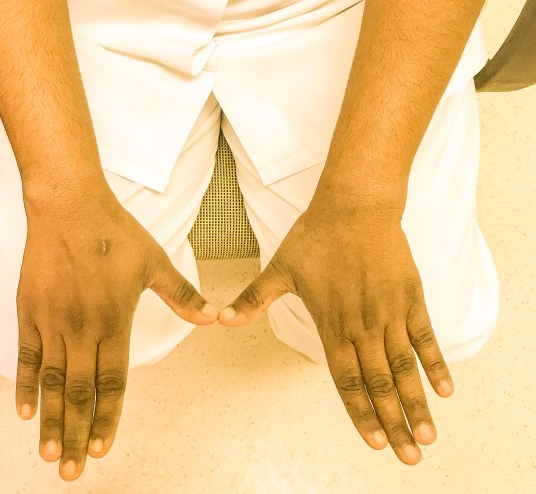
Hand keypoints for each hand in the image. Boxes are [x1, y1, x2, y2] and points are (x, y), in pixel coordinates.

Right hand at [15, 182, 218, 480]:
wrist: (70, 206)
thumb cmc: (114, 232)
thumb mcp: (156, 263)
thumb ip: (182, 296)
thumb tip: (213, 317)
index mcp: (114, 320)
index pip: (112, 382)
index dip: (107, 418)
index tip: (102, 447)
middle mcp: (81, 328)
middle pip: (79, 393)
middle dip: (76, 435)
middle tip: (71, 472)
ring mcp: (52, 321)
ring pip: (52, 382)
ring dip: (51, 420)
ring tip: (49, 454)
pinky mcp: (29, 310)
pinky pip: (27, 356)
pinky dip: (26, 385)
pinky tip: (26, 411)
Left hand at [218, 189, 453, 464]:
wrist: (354, 206)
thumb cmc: (315, 237)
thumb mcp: (279, 269)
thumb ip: (253, 300)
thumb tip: (219, 320)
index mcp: (331, 323)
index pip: (346, 379)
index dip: (360, 413)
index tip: (373, 443)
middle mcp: (363, 325)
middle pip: (380, 383)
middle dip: (393, 423)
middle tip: (408, 458)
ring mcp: (389, 312)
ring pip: (404, 367)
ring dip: (417, 404)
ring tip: (427, 437)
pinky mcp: (410, 297)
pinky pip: (425, 337)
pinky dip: (435, 364)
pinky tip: (445, 390)